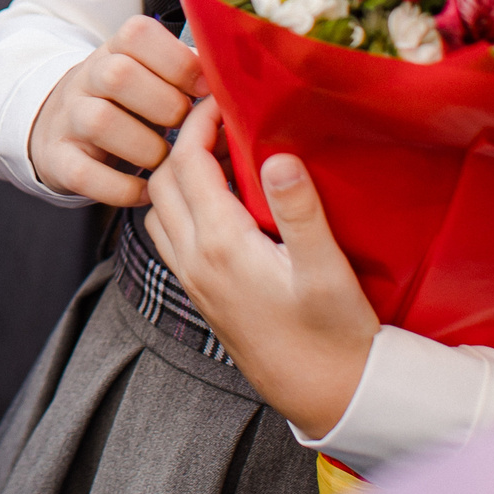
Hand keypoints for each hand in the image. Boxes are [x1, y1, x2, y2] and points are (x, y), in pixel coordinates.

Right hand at [27, 14, 205, 205]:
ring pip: (99, 122)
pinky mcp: (58, 158)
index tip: (203, 89)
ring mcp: (68, 117)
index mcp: (115, 50)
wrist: (64, 126)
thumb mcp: (150, 76)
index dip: (178, 61)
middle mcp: (86, 78)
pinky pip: (84, 173)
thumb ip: (186, 72)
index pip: (138, 34)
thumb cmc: (127, 103)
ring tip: (164, 160)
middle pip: (117, 75)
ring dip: (146, 148)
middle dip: (165, 105)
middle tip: (184, 126)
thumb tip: (234, 78)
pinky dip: (123, 188)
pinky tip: (145, 189)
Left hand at [143, 99, 378, 436]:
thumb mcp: (327, 271)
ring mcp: (194, 280)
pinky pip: (170, 237)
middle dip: (181, 141)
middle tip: (217, 117)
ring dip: (175, 174)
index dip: (199, 122)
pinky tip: (217, 201)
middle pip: (162, 181)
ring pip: (158, 209)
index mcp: (221, 245)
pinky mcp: (203, 295)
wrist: (327, 398)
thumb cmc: (335, 336)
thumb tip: (278, 155)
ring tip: (216, 152)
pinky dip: (179, 205)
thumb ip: (300, 212)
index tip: (221, 95)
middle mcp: (195, 260)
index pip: (187, 163)